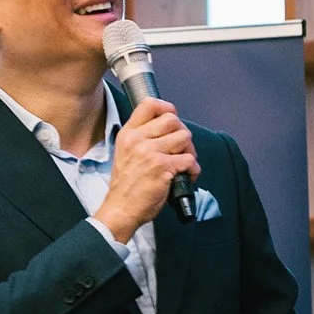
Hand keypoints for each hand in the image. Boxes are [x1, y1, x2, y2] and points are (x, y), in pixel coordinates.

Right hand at [99, 99, 199, 242]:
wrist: (121, 209)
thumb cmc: (125, 186)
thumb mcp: (125, 153)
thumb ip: (141, 138)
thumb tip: (165, 128)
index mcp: (128, 134)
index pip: (149, 104)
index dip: (166, 108)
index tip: (172, 118)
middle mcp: (138, 140)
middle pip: (172, 119)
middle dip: (182, 133)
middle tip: (181, 148)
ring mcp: (150, 153)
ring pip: (184, 137)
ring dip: (189, 151)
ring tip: (183, 163)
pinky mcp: (163, 168)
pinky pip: (190, 160)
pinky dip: (193, 170)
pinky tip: (185, 176)